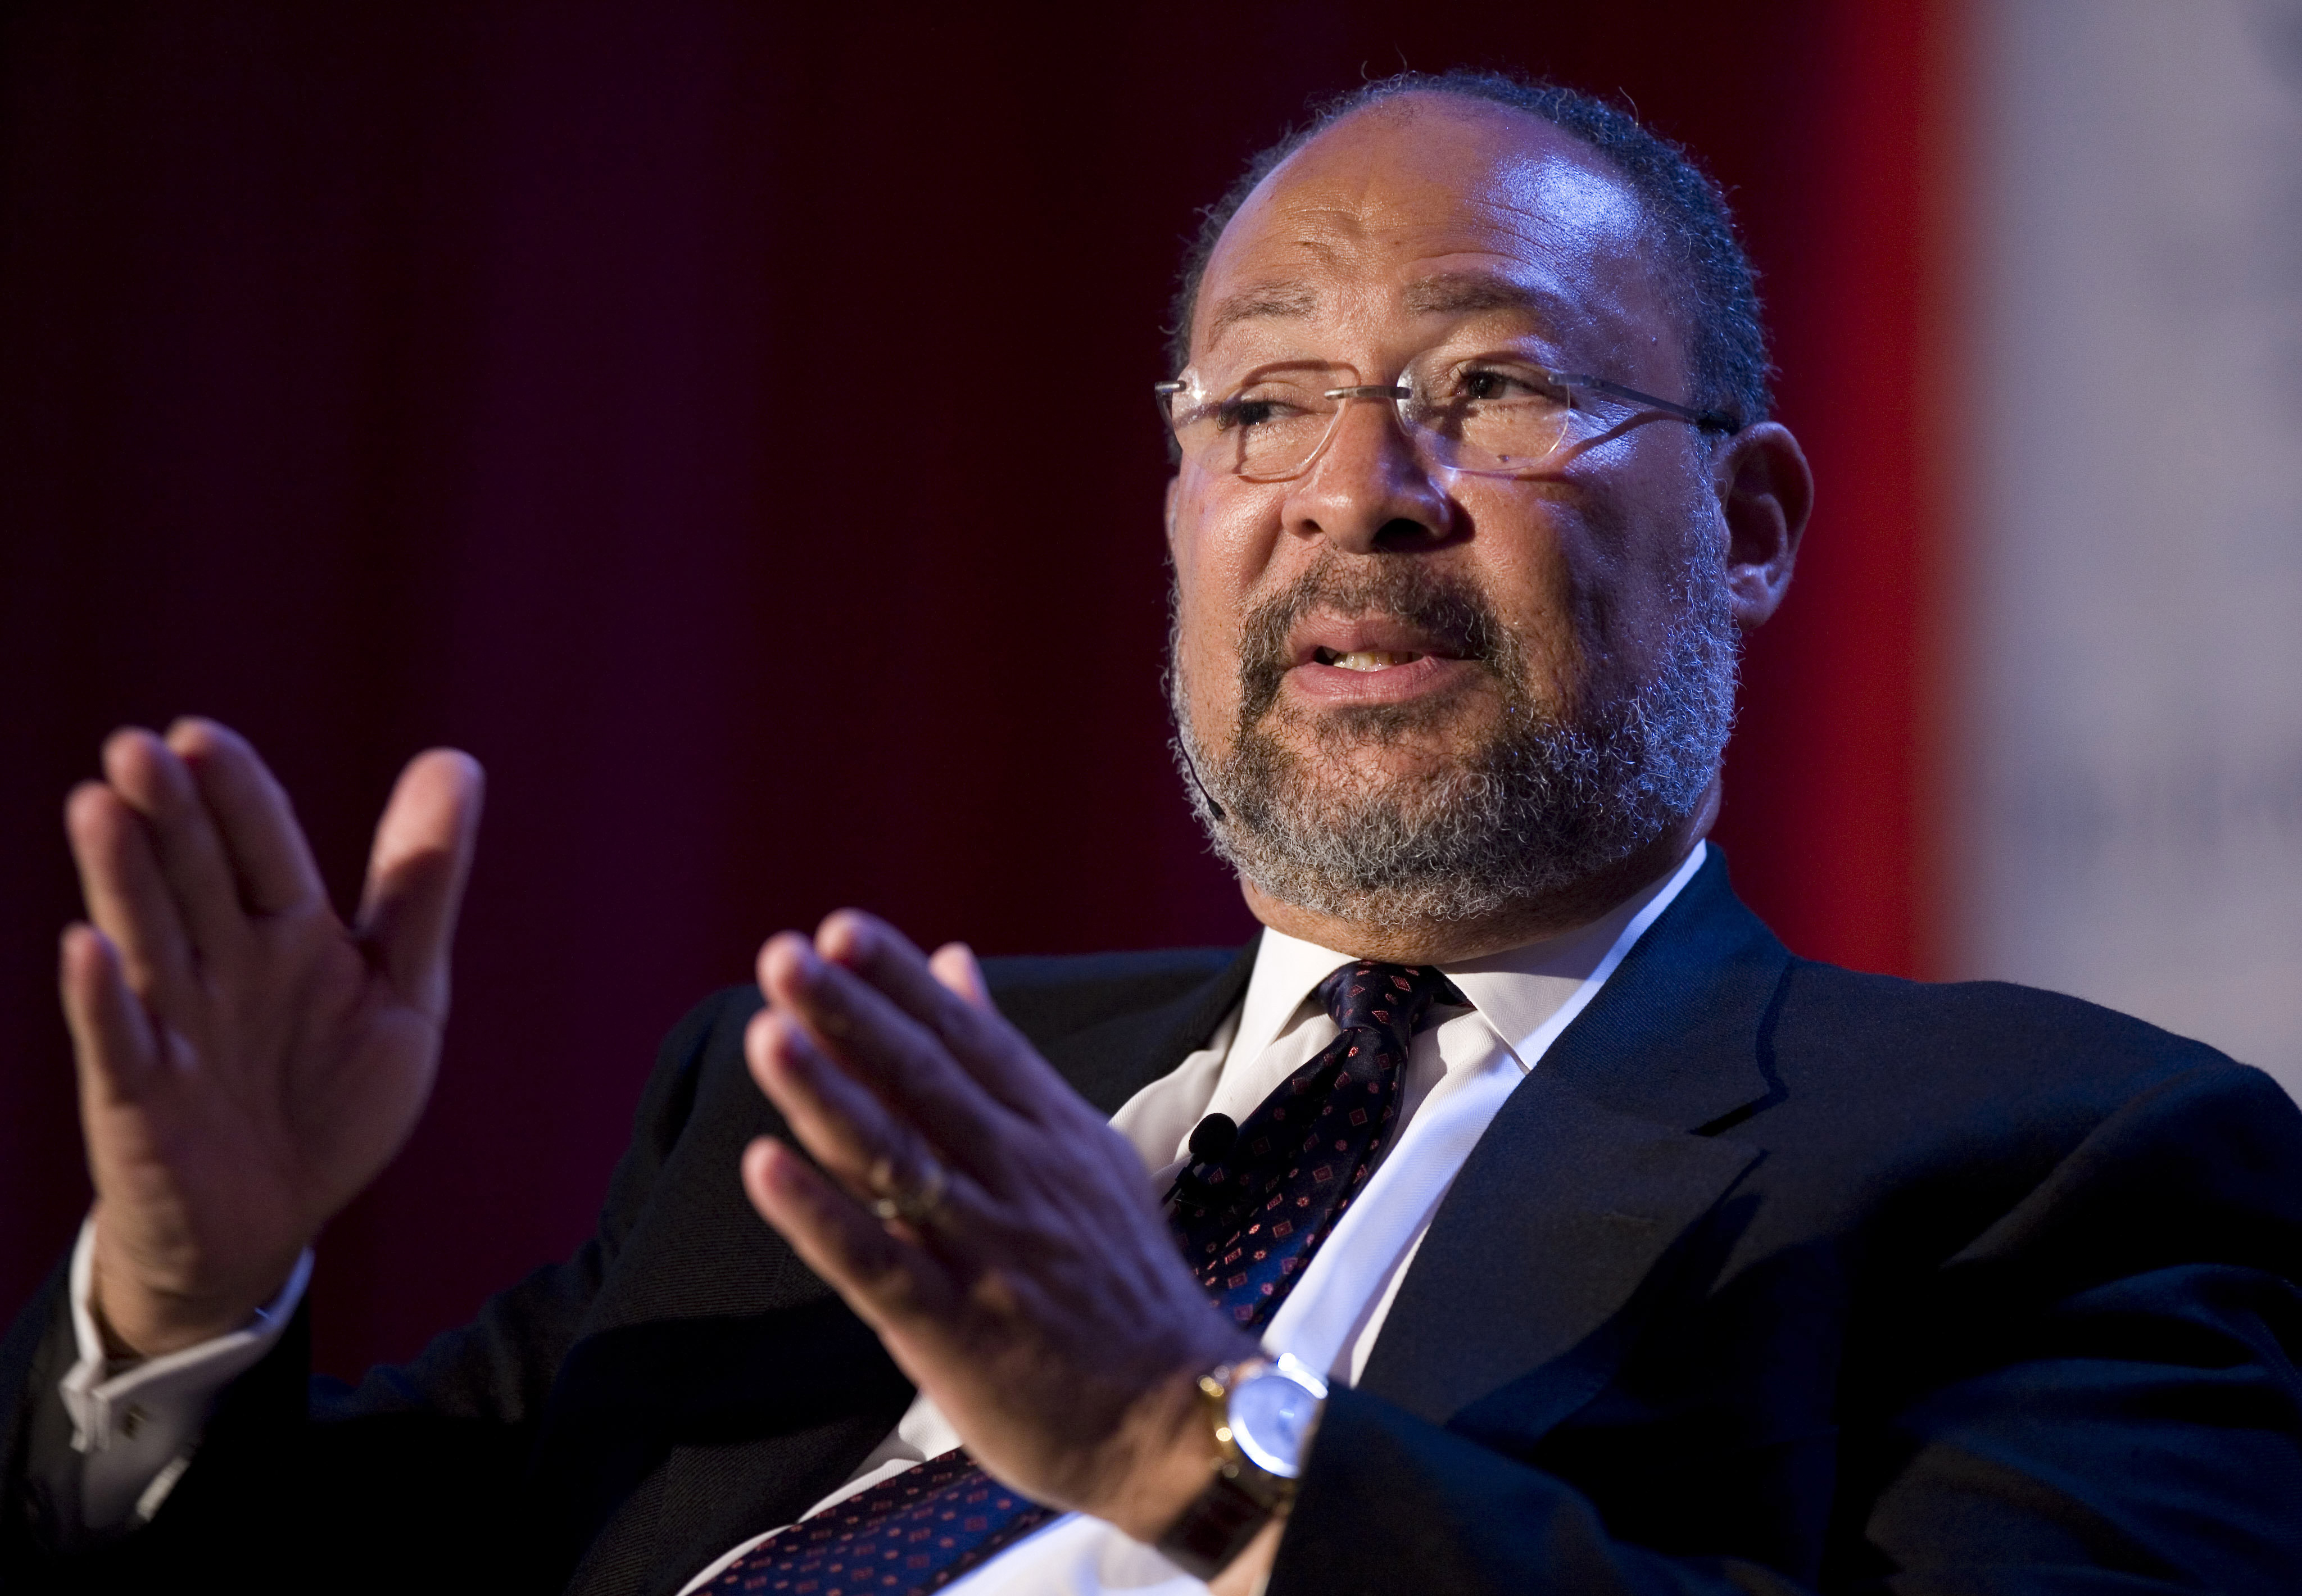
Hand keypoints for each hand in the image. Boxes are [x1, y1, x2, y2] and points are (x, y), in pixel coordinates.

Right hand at [60, 719, 482, 1355]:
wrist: (275, 1217)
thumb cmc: (333, 1092)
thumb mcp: (403, 984)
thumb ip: (423, 882)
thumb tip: (456, 760)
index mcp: (287, 931)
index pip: (261, 847)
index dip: (236, 794)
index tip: (200, 736)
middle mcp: (222, 966)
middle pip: (194, 877)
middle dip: (169, 813)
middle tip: (136, 747)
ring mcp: (176, 1027)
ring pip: (148, 939)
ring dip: (123, 877)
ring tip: (97, 806)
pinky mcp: (143, 1098)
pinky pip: (122, 1044)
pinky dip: (104, 999)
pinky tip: (87, 949)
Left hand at [738, 911, 1257, 1540]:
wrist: (1172, 1416)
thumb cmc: (1118, 1282)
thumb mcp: (1083, 1153)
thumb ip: (1008, 1060)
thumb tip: (955, 965)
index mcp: (1051, 1132)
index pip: (970, 1039)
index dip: (902, 984)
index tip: (840, 930)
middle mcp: (1020, 1178)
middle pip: (927, 1081)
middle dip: (853, 1015)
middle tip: (783, 957)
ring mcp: (989, 1252)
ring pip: (898, 1159)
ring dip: (829, 1094)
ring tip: (769, 1035)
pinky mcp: (957, 1329)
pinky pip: (879, 1263)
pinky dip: (822, 1216)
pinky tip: (767, 1169)